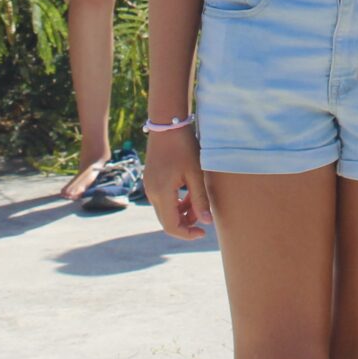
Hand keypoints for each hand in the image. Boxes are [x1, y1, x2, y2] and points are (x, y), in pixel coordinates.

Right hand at [144, 124, 211, 239]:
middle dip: (186, 223)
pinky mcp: (151, 181)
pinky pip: (162, 200)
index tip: (203, 232)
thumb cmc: (184, 147)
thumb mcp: (196, 174)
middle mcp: (151, 193)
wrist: (167, 124)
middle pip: (167, 221)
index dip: (187, 234)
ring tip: (199, 202)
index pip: (171, 226)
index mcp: (162, 193)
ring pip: (165, 211)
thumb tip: (207, 223)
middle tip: (204, 216)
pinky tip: (189, 193)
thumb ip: (200, 199)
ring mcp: (149, 186)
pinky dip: (176, 202)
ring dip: (182, 212)